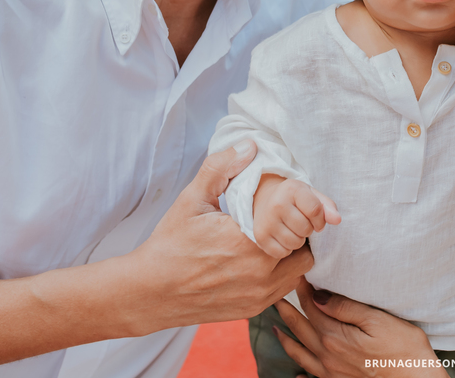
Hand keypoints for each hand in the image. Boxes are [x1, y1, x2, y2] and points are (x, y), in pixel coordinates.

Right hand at [122, 141, 314, 333]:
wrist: (150, 292)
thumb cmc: (171, 244)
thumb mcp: (192, 199)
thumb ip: (222, 168)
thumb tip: (249, 145)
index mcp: (250, 242)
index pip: (296, 222)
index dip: (293, 211)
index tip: (282, 205)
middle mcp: (260, 273)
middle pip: (304, 248)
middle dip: (295, 232)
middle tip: (278, 222)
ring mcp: (258, 295)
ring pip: (298, 271)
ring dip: (290, 255)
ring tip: (269, 241)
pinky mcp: (252, 309)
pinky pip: (283, 290)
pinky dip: (279, 275)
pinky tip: (259, 261)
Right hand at [254, 174, 341, 258]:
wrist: (265, 199)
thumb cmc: (294, 199)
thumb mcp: (312, 195)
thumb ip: (327, 206)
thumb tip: (337, 220)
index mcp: (292, 189)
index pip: (315, 210)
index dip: (320, 220)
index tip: (317, 220)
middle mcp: (277, 204)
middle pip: (305, 229)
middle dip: (308, 229)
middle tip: (301, 223)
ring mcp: (266, 221)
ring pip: (295, 243)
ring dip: (298, 240)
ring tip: (292, 229)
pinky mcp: (260, 236)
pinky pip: (282, 253)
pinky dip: (286, 249)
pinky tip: (283, 237)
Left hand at [273, 278, 446, 377]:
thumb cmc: (403, 347)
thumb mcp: (376, 321)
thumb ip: (345, 309)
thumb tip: (318, 297)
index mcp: (335, 336)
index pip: (311, 307)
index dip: (302, 290)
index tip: (295, 274)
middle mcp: (328, 355)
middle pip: (301, 328)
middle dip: (286, 311)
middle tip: (274, 296)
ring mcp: (331, 372)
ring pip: (300, 353)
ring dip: (286, 339)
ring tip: (275, 328)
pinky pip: (312, 376)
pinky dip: (300, 372)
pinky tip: (297, 373)